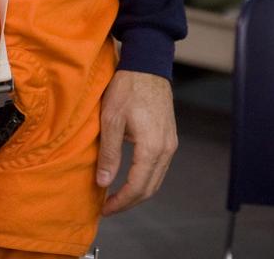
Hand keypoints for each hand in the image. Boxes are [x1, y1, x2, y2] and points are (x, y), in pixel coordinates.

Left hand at [97, 69, 177, 215]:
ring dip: (138, 191)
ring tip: (116, 195)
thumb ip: (109, 153)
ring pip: (156, 179)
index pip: (137, 187)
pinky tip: (130, 176)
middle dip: (129, 201)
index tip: (105, 208)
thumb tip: (103, 183)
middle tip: (109, 207)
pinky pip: (159, 166)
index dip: (121, 202)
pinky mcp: (169, 137)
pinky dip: (145, 177)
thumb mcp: (111, 119)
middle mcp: (166, 149)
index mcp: (152, 147)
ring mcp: (170, 143)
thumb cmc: (127, 87)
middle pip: (150, 188)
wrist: (147, 64)